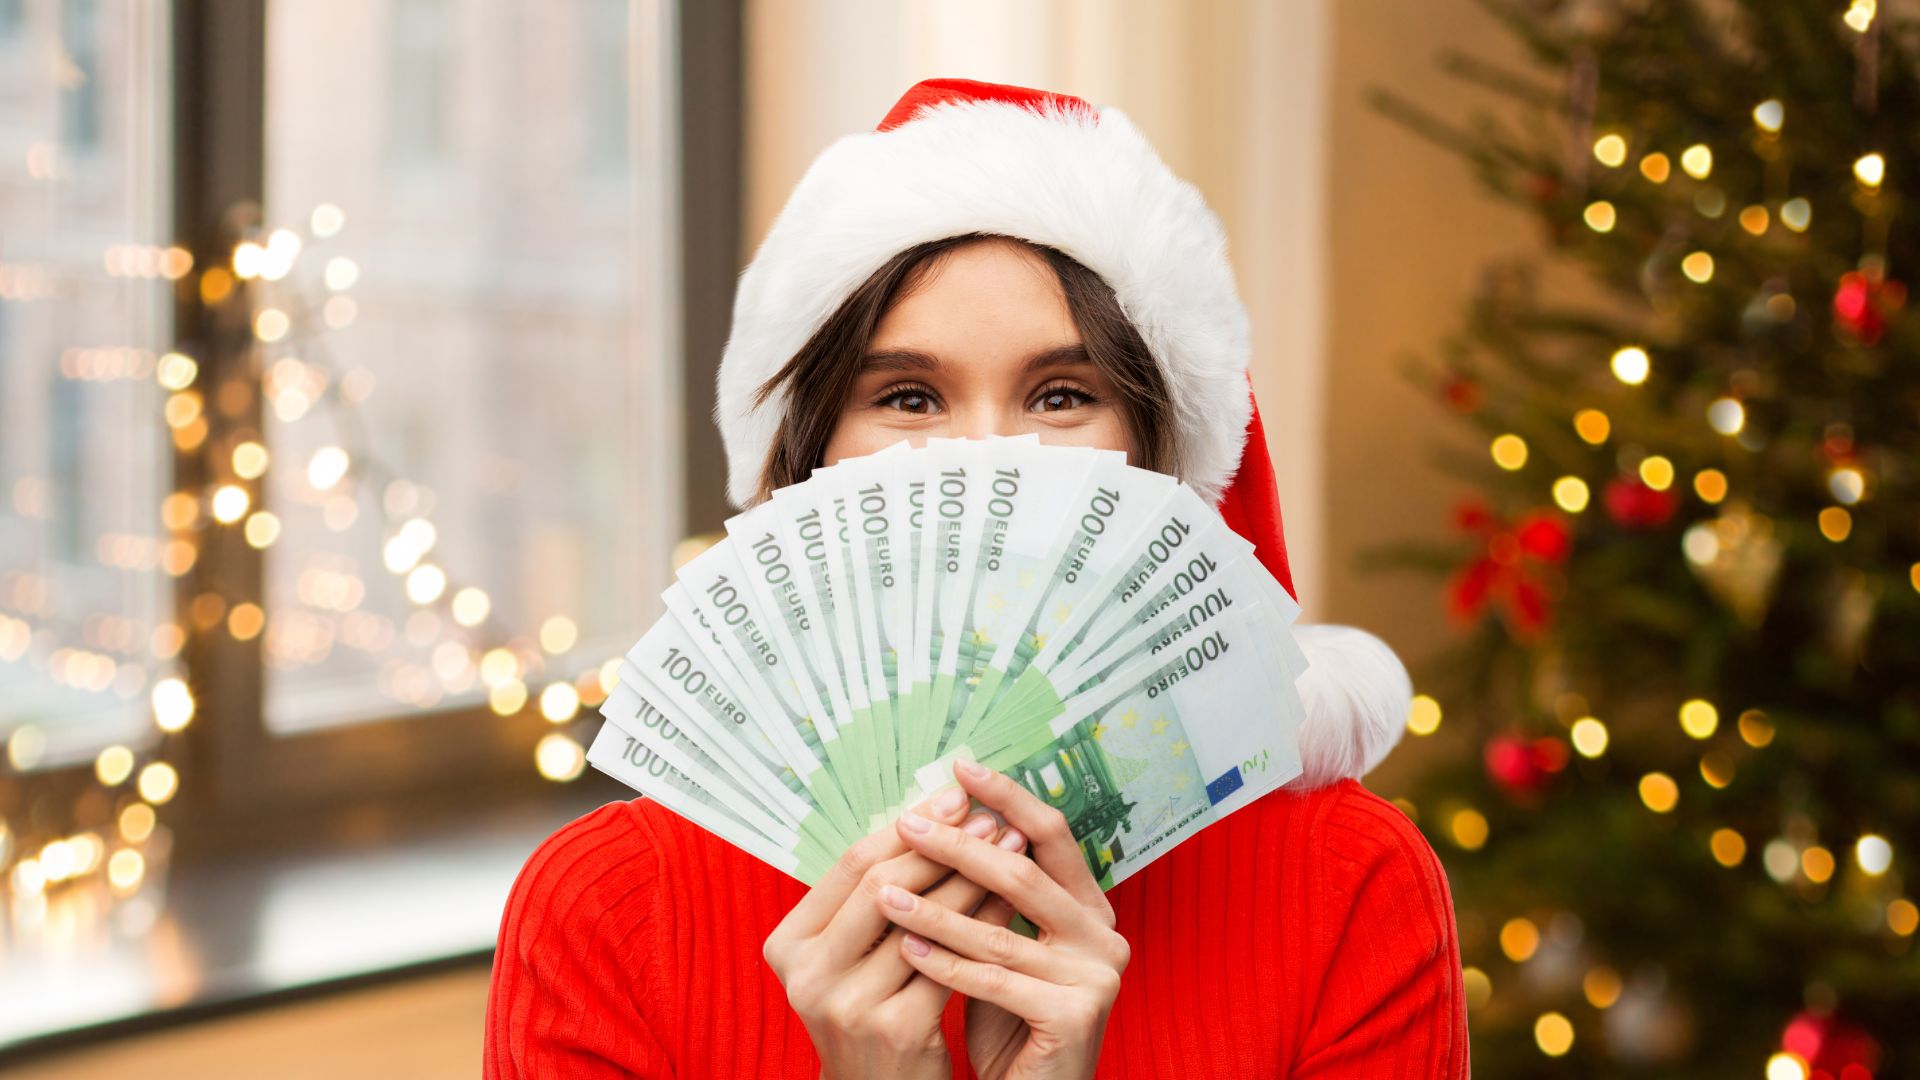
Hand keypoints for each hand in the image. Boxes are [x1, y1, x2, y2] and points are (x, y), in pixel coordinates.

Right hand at [765, 784, 1028, 1079]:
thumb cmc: (870, 1012)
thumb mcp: (847, 958)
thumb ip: (869, 899)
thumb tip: (928, 814)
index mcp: (788, 946)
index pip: (850, 866)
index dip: (906, 826)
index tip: (952, 796)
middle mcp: (808, 975)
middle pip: (882, 885)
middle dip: (942, 844)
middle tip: (987, 816)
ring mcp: (849, 1005)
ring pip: (923, 920)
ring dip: (972, 876)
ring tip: (1009, 846)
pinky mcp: (897, 1029)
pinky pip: (951, 959)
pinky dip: (983, 922)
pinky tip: (1010, 901)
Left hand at [877, 760, 1128, 1079]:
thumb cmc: (1009, 1020)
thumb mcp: (1001, 946)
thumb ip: (987, 896)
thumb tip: (937, 824)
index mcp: (1090, 908)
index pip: (1051, 834)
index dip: (1006, 798)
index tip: (958, 769)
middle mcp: (1104, 934)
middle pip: (1022, 872)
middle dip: (957, 846)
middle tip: (907, 825)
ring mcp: (1096, 974)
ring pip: (999, 930)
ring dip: (933, 909)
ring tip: (882, 893)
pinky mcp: (1076, 1013)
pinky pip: (995, 980)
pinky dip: (945, 964)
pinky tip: (904, 948)